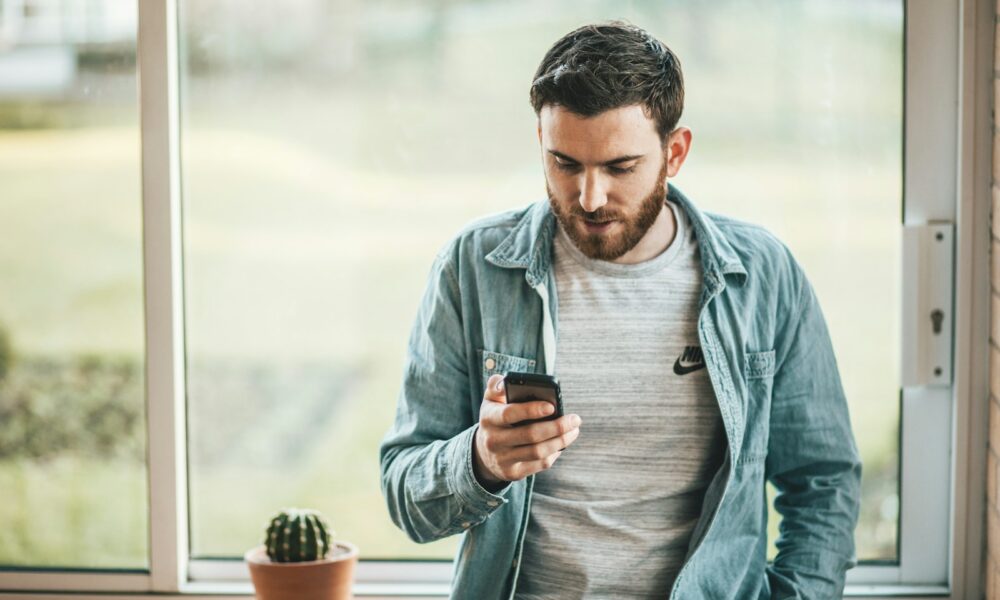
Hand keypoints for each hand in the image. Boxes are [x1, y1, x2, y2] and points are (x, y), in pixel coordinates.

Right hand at [472, 373, 581, 490]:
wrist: (483, 452)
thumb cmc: (495, 418)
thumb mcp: (490, 400)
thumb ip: (497, 386)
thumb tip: (506, 382)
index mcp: (488, 418)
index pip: (509, 413)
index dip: (531, 410)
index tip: (552, 406)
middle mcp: (493, 440)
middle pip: (530, 435)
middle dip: (557, 427)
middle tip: (575, 419)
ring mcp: (502, 459)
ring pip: (538, 452)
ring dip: (560, 441)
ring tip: (574, 430)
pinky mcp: (512, 473)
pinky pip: (539, 464)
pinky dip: (554, 453)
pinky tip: (562, 444)